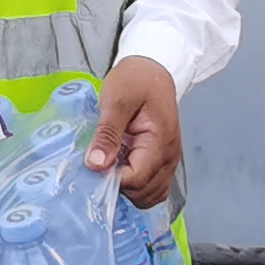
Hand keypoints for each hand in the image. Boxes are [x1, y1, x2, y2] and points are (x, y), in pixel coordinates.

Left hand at [86, 57, 181, 203]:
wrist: (152, 70)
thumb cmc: (135, 80)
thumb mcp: (116, 100)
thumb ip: (107, 134)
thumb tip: (96, 164)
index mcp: (159, 143)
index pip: (136, 180)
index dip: (112, 179)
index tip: (95, 165)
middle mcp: (169, 157)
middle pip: (144, 193)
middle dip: (119, 186)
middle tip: (100, 164)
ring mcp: (168, 161)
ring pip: (150, 195)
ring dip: (127, 189)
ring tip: (110, 167)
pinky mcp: (163, 160)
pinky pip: (153, 187)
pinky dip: (137, 187)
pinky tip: (121, 170)